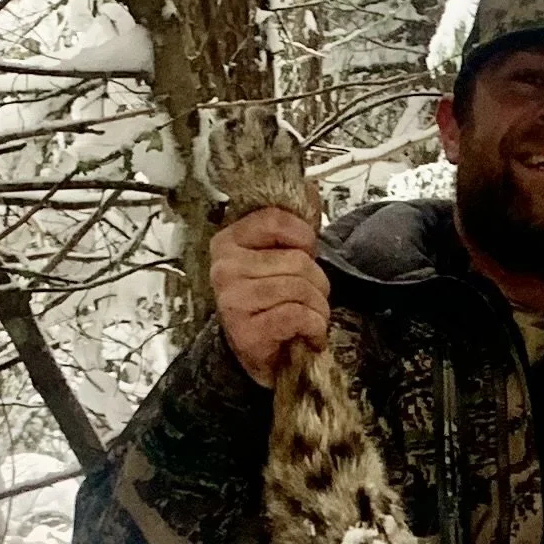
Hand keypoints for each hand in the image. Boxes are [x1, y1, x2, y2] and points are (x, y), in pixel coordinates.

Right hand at [211, 206, 328, 385]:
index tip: (306, 254)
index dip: (304, 237)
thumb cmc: (271, 303)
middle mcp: (224, 268)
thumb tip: (308, 187)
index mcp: (229, 241)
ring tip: (310, 318)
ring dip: (319, 308)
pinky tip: (308, 334)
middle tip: (310, 299)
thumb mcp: (279, 259)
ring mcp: (232, 300)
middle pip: (297, 260)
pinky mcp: (247, 331)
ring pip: (300, 288)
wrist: (257, 356)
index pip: (275, 219)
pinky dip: (314, 327)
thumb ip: (292, 226)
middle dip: (318, 283)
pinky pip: (297, 315)